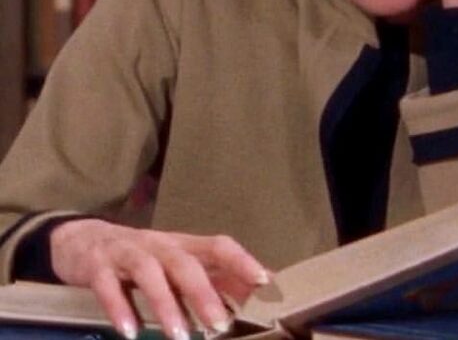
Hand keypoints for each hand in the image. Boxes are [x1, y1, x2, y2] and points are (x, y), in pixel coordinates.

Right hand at [50, 219, 269, 339]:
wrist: (82, 239)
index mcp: (180, 245)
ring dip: (165, 303)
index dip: (240, 259)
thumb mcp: (173, 263)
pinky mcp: (98, 264)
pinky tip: (129, 331)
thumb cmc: (139, 257)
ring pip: (148, 271)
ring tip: (179, 336)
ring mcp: (126, 252)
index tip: (263, 280)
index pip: (216, 245)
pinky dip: (119, 307)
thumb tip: (253, 291)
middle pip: (184, 262)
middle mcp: (157, 245)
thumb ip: (209, 277)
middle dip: (203, 292)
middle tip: (220, 325)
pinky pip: (108, 284)